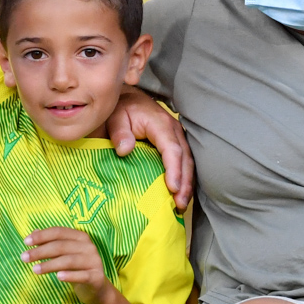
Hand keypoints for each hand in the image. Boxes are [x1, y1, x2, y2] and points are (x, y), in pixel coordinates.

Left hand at [24, 227, 110, 303]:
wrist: (96, 288)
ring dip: (49, 265)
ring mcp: (94, 261)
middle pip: (61, 246)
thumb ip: (50, 243)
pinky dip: (70, 275)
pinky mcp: (96, 277)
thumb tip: (33, 233)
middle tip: (24, 257)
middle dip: (40, 251)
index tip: (25, 242)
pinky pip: (82, 276)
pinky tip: (58, 277)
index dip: (41, 236)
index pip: (58, 232)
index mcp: (80, 237)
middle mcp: (89, 246)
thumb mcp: (63, 254)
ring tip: (34, 270)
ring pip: (69, 261)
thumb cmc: (76, 268)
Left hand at [106, 87, 192, 208]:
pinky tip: (180, 194)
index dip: (174, 169)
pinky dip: (184, 179)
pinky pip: (184, 163)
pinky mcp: (176, 144)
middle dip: (185, 182)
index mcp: (161, 124)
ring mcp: (178, 138)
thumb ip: (119, 132)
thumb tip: (125, 150)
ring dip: (187, 184)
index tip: (172, 188)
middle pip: (185, 159)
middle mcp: (174, 131)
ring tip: (181, 204)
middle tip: (179, 203)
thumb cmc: (122, 109)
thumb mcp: (115, 117)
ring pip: (188, 162)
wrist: (129, 99)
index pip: (172, 149)